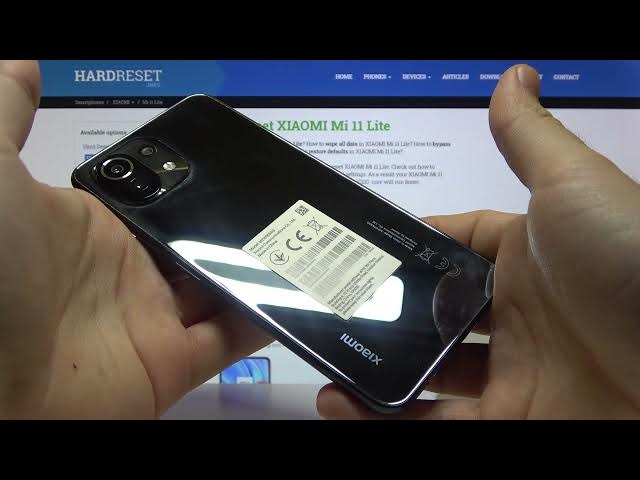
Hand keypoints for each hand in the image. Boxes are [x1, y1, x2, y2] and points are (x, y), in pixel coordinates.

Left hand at [0, 61, 270, 418]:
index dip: (197, 182)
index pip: (159, 197)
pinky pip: (230, 338)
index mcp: (91, 225)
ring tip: (306, 239)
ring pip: (222, 288)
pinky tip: (299, 291)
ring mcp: (150, 319)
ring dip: (262, 268)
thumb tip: (26, 61)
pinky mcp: (170, 365)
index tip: (241, 162)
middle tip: (290, 201)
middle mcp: (125, 271)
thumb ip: (4, 109)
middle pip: (197, 243)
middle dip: (240, 225)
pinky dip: (266, 318)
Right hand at [317, 64, 639, 418]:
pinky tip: (342, 405)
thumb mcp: (575, 190)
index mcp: (526, 257)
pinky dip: (386, 419)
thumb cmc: (627, 266)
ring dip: (376, 370)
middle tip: (331, 307)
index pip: (455, 245)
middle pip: (433, 312)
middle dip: (385, 311)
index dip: (409, 246)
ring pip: (428, 372)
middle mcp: (517, 314)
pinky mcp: (511, 421)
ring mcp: (513, 372)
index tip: (356, 249)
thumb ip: (531, 140)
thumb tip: (512, 74)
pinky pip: (437, 424)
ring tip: (327, 359)